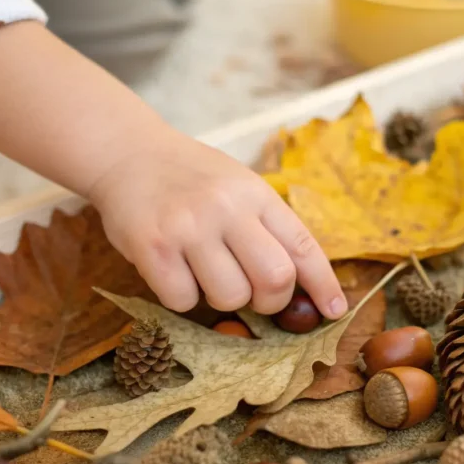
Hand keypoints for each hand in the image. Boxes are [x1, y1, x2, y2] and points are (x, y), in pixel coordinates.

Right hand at [88, 127, 347, 319]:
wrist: (128, 153)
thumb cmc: (191, 178)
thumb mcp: (239, 186)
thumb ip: (267, 226)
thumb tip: (300, 282)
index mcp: (256, 194)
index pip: (303, 246)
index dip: (324, 285)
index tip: (335, 310)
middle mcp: (227, 208)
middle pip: (275, 280)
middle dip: (271, 301)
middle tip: (254, 296)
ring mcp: (189, 227)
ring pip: (230, 297)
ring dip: (222, 299)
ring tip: (206, 274)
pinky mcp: (153, 246)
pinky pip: (183, 300)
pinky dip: (182, 298)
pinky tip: (174, 272)